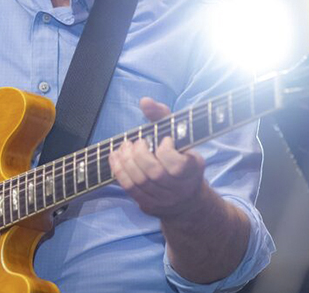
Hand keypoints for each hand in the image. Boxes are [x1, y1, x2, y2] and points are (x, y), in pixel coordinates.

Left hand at [108, 97, 206, 218]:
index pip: (177, 165)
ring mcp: (166, 200)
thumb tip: (145, 101)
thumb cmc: (180, 156)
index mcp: (193, 169)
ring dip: (126, 161)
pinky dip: (119, 172)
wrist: (187, 198)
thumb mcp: (178, 135)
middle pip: (155, 174)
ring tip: (123, 147)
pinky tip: (116, 158)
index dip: (165, 151)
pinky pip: (131, 190)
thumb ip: (162, 116)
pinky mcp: (150, 206)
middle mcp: (181, 188)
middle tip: (136, 142)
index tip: (164, 140)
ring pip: (141, 182)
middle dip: (140, 155)